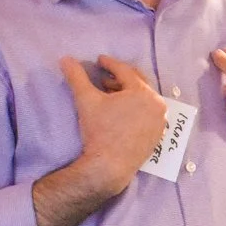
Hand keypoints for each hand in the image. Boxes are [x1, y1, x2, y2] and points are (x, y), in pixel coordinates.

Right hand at [59, 53, 166, 194]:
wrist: (109, 167)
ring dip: (127, 93)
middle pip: (137, 83)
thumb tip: (65, 59)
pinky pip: (147, 114)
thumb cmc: (99, 131)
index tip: (99, 60)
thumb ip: (76, 77)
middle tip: (104, 76)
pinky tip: (120, 111)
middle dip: (119, 78)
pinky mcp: (158, 135)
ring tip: (109, 93)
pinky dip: (135, 108)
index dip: (110, 63)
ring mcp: (160, 121)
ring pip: (143, 99)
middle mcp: (157, 105)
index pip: (125, 71)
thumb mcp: (86, 100)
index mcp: (144, 92)